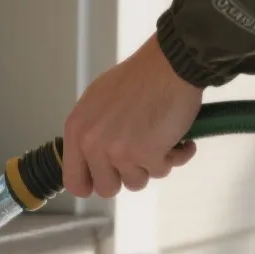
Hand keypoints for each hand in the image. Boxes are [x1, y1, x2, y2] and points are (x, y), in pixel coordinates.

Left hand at [63, 36, 203, 197]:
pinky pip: (163, 171)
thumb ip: (92, 132)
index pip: (74, 180)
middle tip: (140, 156)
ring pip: (136, 182)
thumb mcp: (98, 102)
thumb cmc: (139, 78)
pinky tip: (181, 139)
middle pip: (107, 188)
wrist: (169, 65)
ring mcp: (119, 151)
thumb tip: (94, 160)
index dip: (92, 185)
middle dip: (127, 175)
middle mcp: (93, 143)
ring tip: (159, 138)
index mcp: (77, 130)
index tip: (107, 180)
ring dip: (152, 164)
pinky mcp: (147, 154)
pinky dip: (177, 156)